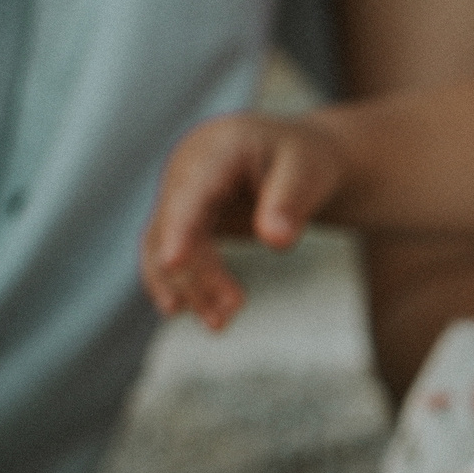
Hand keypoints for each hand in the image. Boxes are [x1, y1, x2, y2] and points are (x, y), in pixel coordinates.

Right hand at [141, 113, 346, 330]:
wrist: (297, 157)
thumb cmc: (306, 160)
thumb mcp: (309, 172)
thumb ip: (292, 202)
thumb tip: (277, 241)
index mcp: (216, 150)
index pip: (191, 193)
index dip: (179, 228)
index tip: (174, 262)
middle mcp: (187, 171)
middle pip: (175, 227)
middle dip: (197, 272)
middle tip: (232, 311)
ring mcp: (181, 196)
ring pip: (163, 245)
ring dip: (186, 285)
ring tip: (219, 323)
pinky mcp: (184, 220)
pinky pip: (169, 253)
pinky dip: (180, 282)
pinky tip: (188, 310)